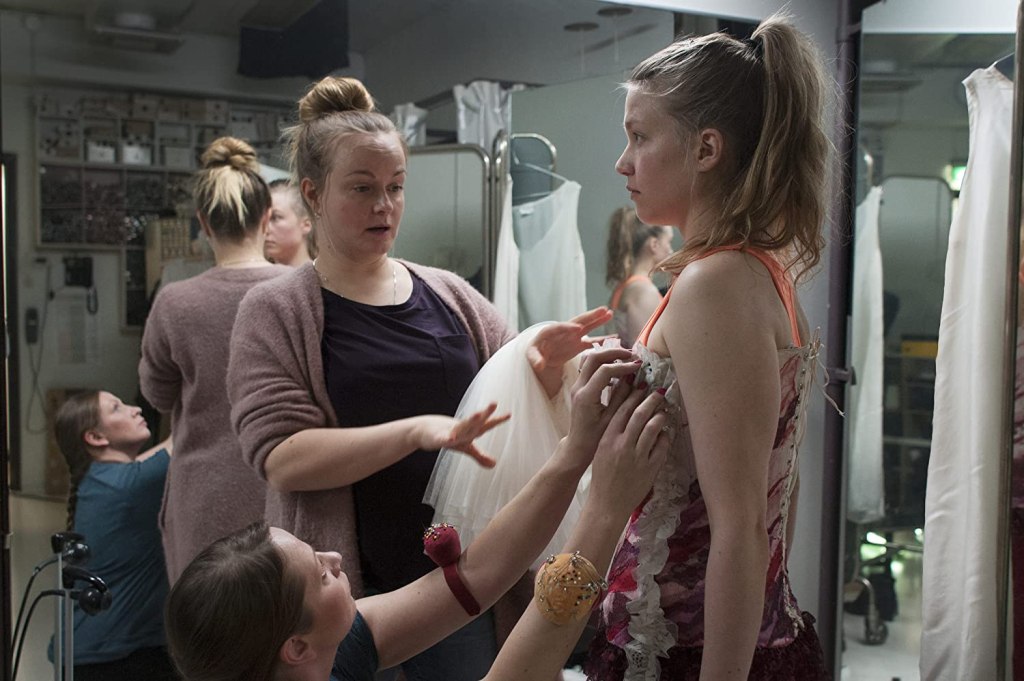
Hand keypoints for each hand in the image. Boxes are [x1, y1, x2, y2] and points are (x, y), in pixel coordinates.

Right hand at [417, 403, 509, 467]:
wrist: (422, 431)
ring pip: (461, 426)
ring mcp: (450, 432)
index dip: (497, 420)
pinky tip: (450, 439)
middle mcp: (462, 429)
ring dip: (470, 421)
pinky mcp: (438, 438)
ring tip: (478, 414)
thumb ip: (479, 455)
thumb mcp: (465, 448)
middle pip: (476, 422)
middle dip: (485, 414)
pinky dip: (447, 438)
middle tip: (494, 403)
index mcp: (470, 431)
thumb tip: (494, 465)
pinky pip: (443, 438)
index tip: (509, 414)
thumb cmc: (447, 436)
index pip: (486, 425)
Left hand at [527, 307, 613, 395]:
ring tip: (610, 313)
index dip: (567, 328)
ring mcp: (573, 336)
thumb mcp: (531, 356)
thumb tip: (539, 365)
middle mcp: (564, 331)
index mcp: (550, 331)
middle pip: (577, 321)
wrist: (541, 356)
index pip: (559, 327)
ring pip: (587, 327)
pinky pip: (592, 341)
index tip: (577, 328)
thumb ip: (535, 359)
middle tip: (602, 310)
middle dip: (589, 316)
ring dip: (598, 321)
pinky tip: (615, 338)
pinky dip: (602, 340)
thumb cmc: (534, 354)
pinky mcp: (579, 344)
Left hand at [561, 347, 641, 467]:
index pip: (605, 370)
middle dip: (614, 353)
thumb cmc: (596, 437)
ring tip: (626, 360)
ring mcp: (576, 386)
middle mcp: (578, 388)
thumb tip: (635, 379)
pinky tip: (617, 371)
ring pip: (589, 359)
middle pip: (594, 357)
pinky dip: (603, 363)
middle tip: (633, 356)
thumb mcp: (613, 418)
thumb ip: (622, 396)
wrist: (578, 446)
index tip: (639, 366)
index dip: (623, 366)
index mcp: (587, 396)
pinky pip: (589, 367)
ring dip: (608, 356)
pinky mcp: (579, 387)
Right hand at [588, 389, 671, 516]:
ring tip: (664, 410)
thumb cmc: (602, 477)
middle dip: (651, 400)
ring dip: (660, 415)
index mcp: (608, 439)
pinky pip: (662, 446)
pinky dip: (665, 436)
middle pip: (640, 414)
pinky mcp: (650, 468)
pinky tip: (665, 432)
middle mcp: (623, 445)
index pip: (622, 410)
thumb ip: (612, 434)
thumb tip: (626, 415)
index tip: (641, 387)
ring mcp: (638, 456)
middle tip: (658, 392)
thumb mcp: (601, 451)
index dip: (633, 396)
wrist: (607, 504)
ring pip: (653, 427)